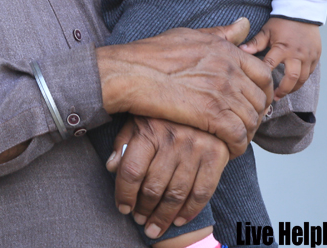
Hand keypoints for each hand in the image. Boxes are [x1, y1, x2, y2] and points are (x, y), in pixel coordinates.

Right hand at [97, 17, 273, 156]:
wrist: (130, 73)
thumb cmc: (151, 54)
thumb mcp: (190, 35)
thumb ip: (220, 34)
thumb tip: (244, 24)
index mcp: (225, 50)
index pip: (264, 73)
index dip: (265, 92)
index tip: (256, 102)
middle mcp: (228, 69)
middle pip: (260, 99)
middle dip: (256, 115)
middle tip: (244, 125)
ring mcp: (222, 92)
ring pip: (252, 120)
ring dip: (247, 133)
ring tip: (234, 139)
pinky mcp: (212, 115)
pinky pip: (238, 136)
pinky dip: (237, 146)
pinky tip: (227, 149)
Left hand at [105, 116, 227, 240]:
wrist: (207, 99)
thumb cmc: (165, 114)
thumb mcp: (139, 119)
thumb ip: (123, 141)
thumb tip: (111, 166)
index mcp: (149, 129)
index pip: (131, 171)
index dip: (124, 194)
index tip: (123, 208)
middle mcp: (173, 139)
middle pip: (153, 187)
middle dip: (144, 210)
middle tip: (140, 220)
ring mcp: (196, 148)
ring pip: (176, 194)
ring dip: (163, 217)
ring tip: (155, 227)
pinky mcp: (215, 155)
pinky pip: (202, 192)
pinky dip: (189, 211)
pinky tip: (179, 220)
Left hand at [241, 17, 320, 98]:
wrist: (303, 11)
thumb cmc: (282, 22)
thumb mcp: (267, 30)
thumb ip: (255, 43)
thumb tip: (241, 51)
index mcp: (282, 48)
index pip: (271, 65)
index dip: (263, 76)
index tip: (258, 85)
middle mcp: (297, 54)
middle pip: (292, 78)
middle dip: (283, 90)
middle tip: (275, 97)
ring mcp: (309, 56)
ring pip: (303, 78)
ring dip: (293, 88)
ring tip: (284, 93)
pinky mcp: (316, 56)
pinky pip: (310, 72)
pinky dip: (302, 79)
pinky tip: (295, 83)